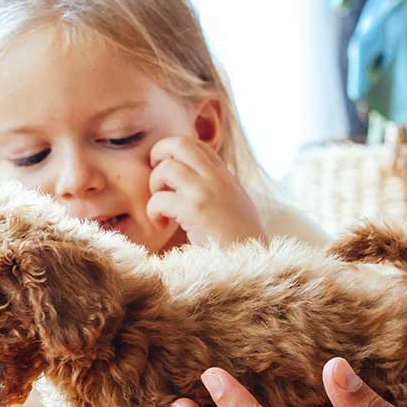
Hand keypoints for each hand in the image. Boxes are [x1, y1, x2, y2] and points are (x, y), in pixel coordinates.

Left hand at [147, 136, 264, 245]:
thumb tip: (193, 181)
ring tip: (161, 207)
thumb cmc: (240, 241)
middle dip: (158, 154)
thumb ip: (216, 188)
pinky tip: (162, 224)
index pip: (196, 144)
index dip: (175, 153)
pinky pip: (159, 199)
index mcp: (225, 176)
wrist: (253, 263)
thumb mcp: (234, 204)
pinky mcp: (195, 210)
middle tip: (157, 179)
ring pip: (165, 168)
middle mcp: (217, 177)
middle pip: (180, 143)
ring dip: (154, 186)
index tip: (170, 175)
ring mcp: (206, 191)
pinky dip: (153, 212)